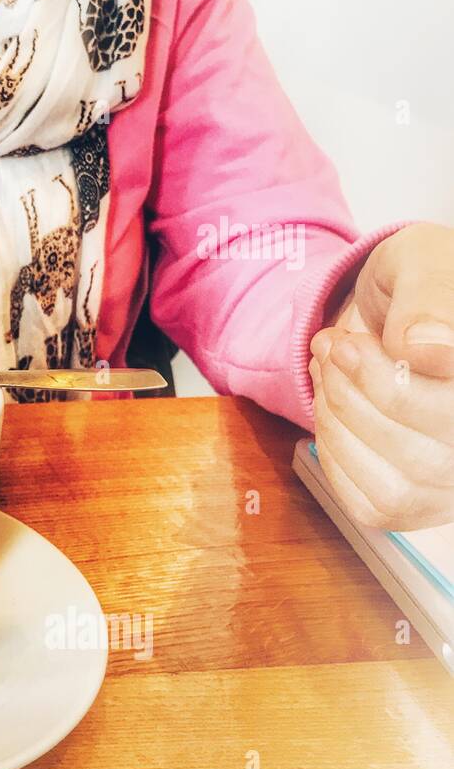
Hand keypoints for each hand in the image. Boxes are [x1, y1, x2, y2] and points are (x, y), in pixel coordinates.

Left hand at [310, 223, 453, 530]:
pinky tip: (331, 408)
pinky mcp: (422, 504)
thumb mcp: (422, 264)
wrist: (398, 311)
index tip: (344, 342)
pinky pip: (373, 504)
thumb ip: (430, 301)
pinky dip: (336, 455)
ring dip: (340, 425)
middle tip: (325, 348)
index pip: (448, 412)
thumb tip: (429, 351)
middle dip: (354, 400)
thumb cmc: (417, 286)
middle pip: (427, 459)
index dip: (388, 384)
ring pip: (399, 488)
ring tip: (325, 371)